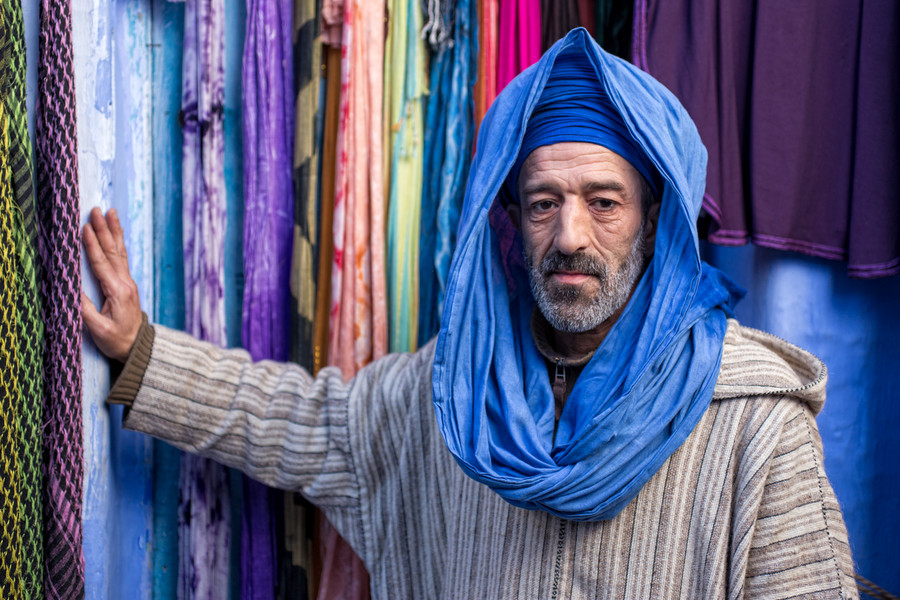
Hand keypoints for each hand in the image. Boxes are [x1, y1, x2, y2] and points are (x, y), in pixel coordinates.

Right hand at [82, 207, 143, 361]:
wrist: (138, 347)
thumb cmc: (117, 340)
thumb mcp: (99, 329)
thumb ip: (85, 310)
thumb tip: (71, 290)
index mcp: (117, 292)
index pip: (102, 264)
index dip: (92, 245)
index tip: (84, 228)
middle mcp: (125, 283)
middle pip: (112, 252)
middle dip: (103, 230)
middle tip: (96, 210)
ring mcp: (128, 282)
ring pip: (119, 252)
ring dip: (113, 231)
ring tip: (110, 212)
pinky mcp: (127, 284)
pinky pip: (121, 258)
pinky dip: (118, 242)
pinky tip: (115, 233)